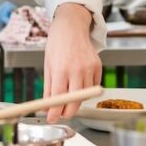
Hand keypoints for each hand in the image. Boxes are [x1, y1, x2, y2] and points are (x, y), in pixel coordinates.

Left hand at [43, 3, 100, 122]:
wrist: (71, 27)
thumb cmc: (57, 45)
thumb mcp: (48, 65)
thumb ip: (49, 88)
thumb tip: (46, 107)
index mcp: (61, 69)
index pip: (58, 98)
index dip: (55, 112)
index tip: (51, 119)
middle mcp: (77, 69)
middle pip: (75, 102)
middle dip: (67, 112)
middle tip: (60, 114)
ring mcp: (90, 68)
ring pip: (85, 96)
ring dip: (76, 102)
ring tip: (67, 97)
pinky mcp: (98, 67)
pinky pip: (92, 87)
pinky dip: (85, 90)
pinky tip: (78, 83)